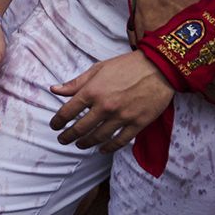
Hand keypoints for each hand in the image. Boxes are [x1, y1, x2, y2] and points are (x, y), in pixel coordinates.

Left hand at [49, 51, 175, 151]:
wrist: (159, 67)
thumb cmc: (127, 65)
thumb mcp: (98, 69)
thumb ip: (76, 82)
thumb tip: (54, 89)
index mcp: (93, 91)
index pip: (68, 111)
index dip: (58, 121)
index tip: (54, 126)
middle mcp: (105, 106)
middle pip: (81, 128)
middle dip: (68, 136)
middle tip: (62, 140)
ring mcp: (122, 117)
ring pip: (98, 137)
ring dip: (86, 143)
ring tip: (79, 144)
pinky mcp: (138, 123)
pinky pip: (120, 141)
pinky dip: (109, 148)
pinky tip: (102, 149)